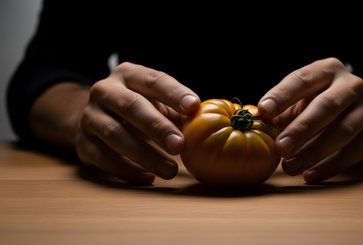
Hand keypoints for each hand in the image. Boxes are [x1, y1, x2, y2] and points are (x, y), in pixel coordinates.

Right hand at [76, 62, 199, 184]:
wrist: (96, 117)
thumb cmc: (139, 107)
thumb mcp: (156, 101)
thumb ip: (178, 109)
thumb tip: (205, 122)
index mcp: (128, 74)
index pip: (153, 80)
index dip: (173, 93)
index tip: (193, 106)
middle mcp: (104, 90)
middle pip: (131, 106)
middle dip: (157, 127)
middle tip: (180, 145)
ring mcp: (90, 116)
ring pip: (115, 134)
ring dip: (144, 154)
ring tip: (170, 170)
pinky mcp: (82, 142)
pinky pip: (102, 158)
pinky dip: (126, 170)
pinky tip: (148, 178)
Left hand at [258, 58, 362, 183]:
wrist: (359, 112)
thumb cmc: (317, 104)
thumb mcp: (300, 99)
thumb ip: (280, 110)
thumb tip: (257, 123)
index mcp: (327, 70)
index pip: (303, 79)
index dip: (282, 95)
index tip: (263, 110)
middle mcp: (351, 86)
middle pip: (327, 106)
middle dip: (301, 129)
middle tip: (280, 148)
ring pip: (343, 131)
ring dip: (313, 152)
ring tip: (289, 167)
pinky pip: (354, 153)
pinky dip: (330, 166)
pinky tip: (309, 176)